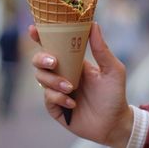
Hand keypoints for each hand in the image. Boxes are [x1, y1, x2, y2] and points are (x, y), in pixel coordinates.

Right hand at [29, 23, 132, 147]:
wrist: (114, 123)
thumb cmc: (114, 95)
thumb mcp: (112, 69)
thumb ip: (101, 49)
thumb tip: (94, 25)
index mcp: (73, 61)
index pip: (54, 45)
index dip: (41, 37)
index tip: (33, 29)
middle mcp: (62, 73)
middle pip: (39, 60)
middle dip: (42, 58)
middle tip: (54, 62)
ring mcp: (57, 90)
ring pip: (41, 78)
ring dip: (54, 81)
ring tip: (71, 88)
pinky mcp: (55, 106)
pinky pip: (47, 98)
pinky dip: (58, 98)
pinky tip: (73, 103)